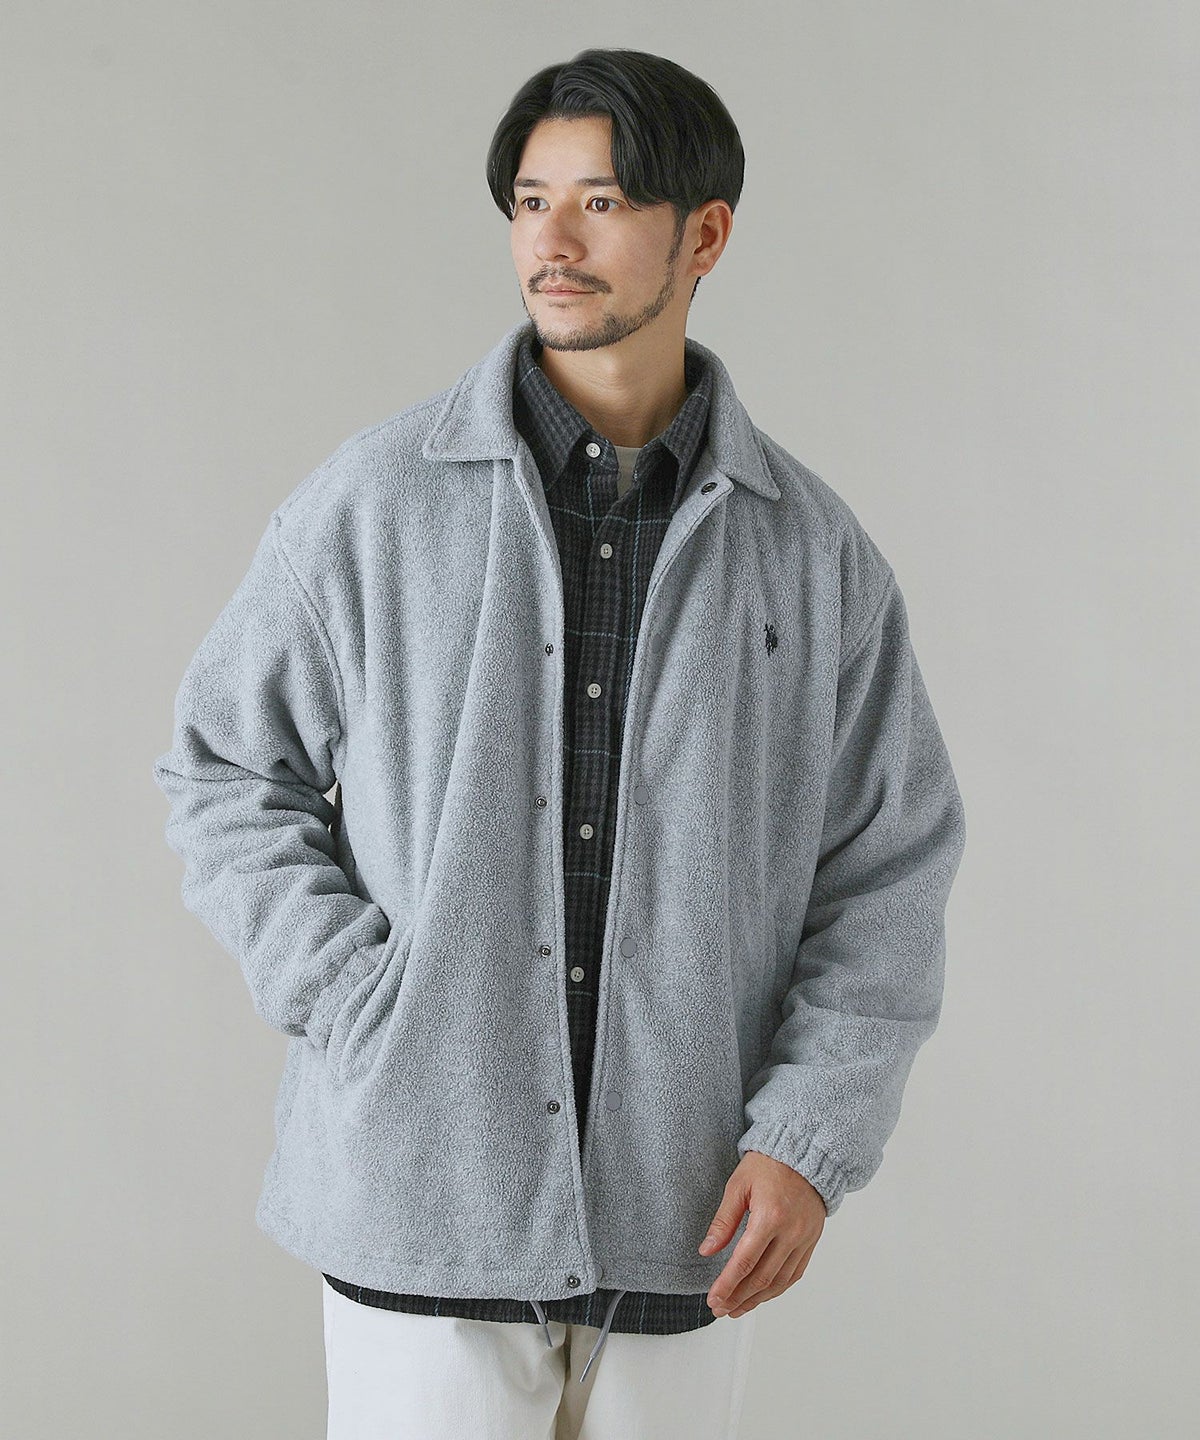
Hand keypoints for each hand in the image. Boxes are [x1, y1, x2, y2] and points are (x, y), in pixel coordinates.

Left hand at [699, 1149, 826, 1317]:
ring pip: (780, 1282)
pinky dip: (777, 1289)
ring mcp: (804, 1239)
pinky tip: (761, 1295)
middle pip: (763, 1278)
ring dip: (757, 1300)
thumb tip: (707, 1249)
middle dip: (738, 1297)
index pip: (745, 1262)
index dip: (727, 1285)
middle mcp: (791, 1232)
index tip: (714, 1299)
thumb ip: (723, 1221)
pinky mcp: (811, 1241)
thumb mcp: (738, 1185)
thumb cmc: (769, 1164)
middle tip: (720, 1308)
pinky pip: (794, 1274)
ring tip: (737, 1308)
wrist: (804, 1154)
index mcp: (770, 1216)